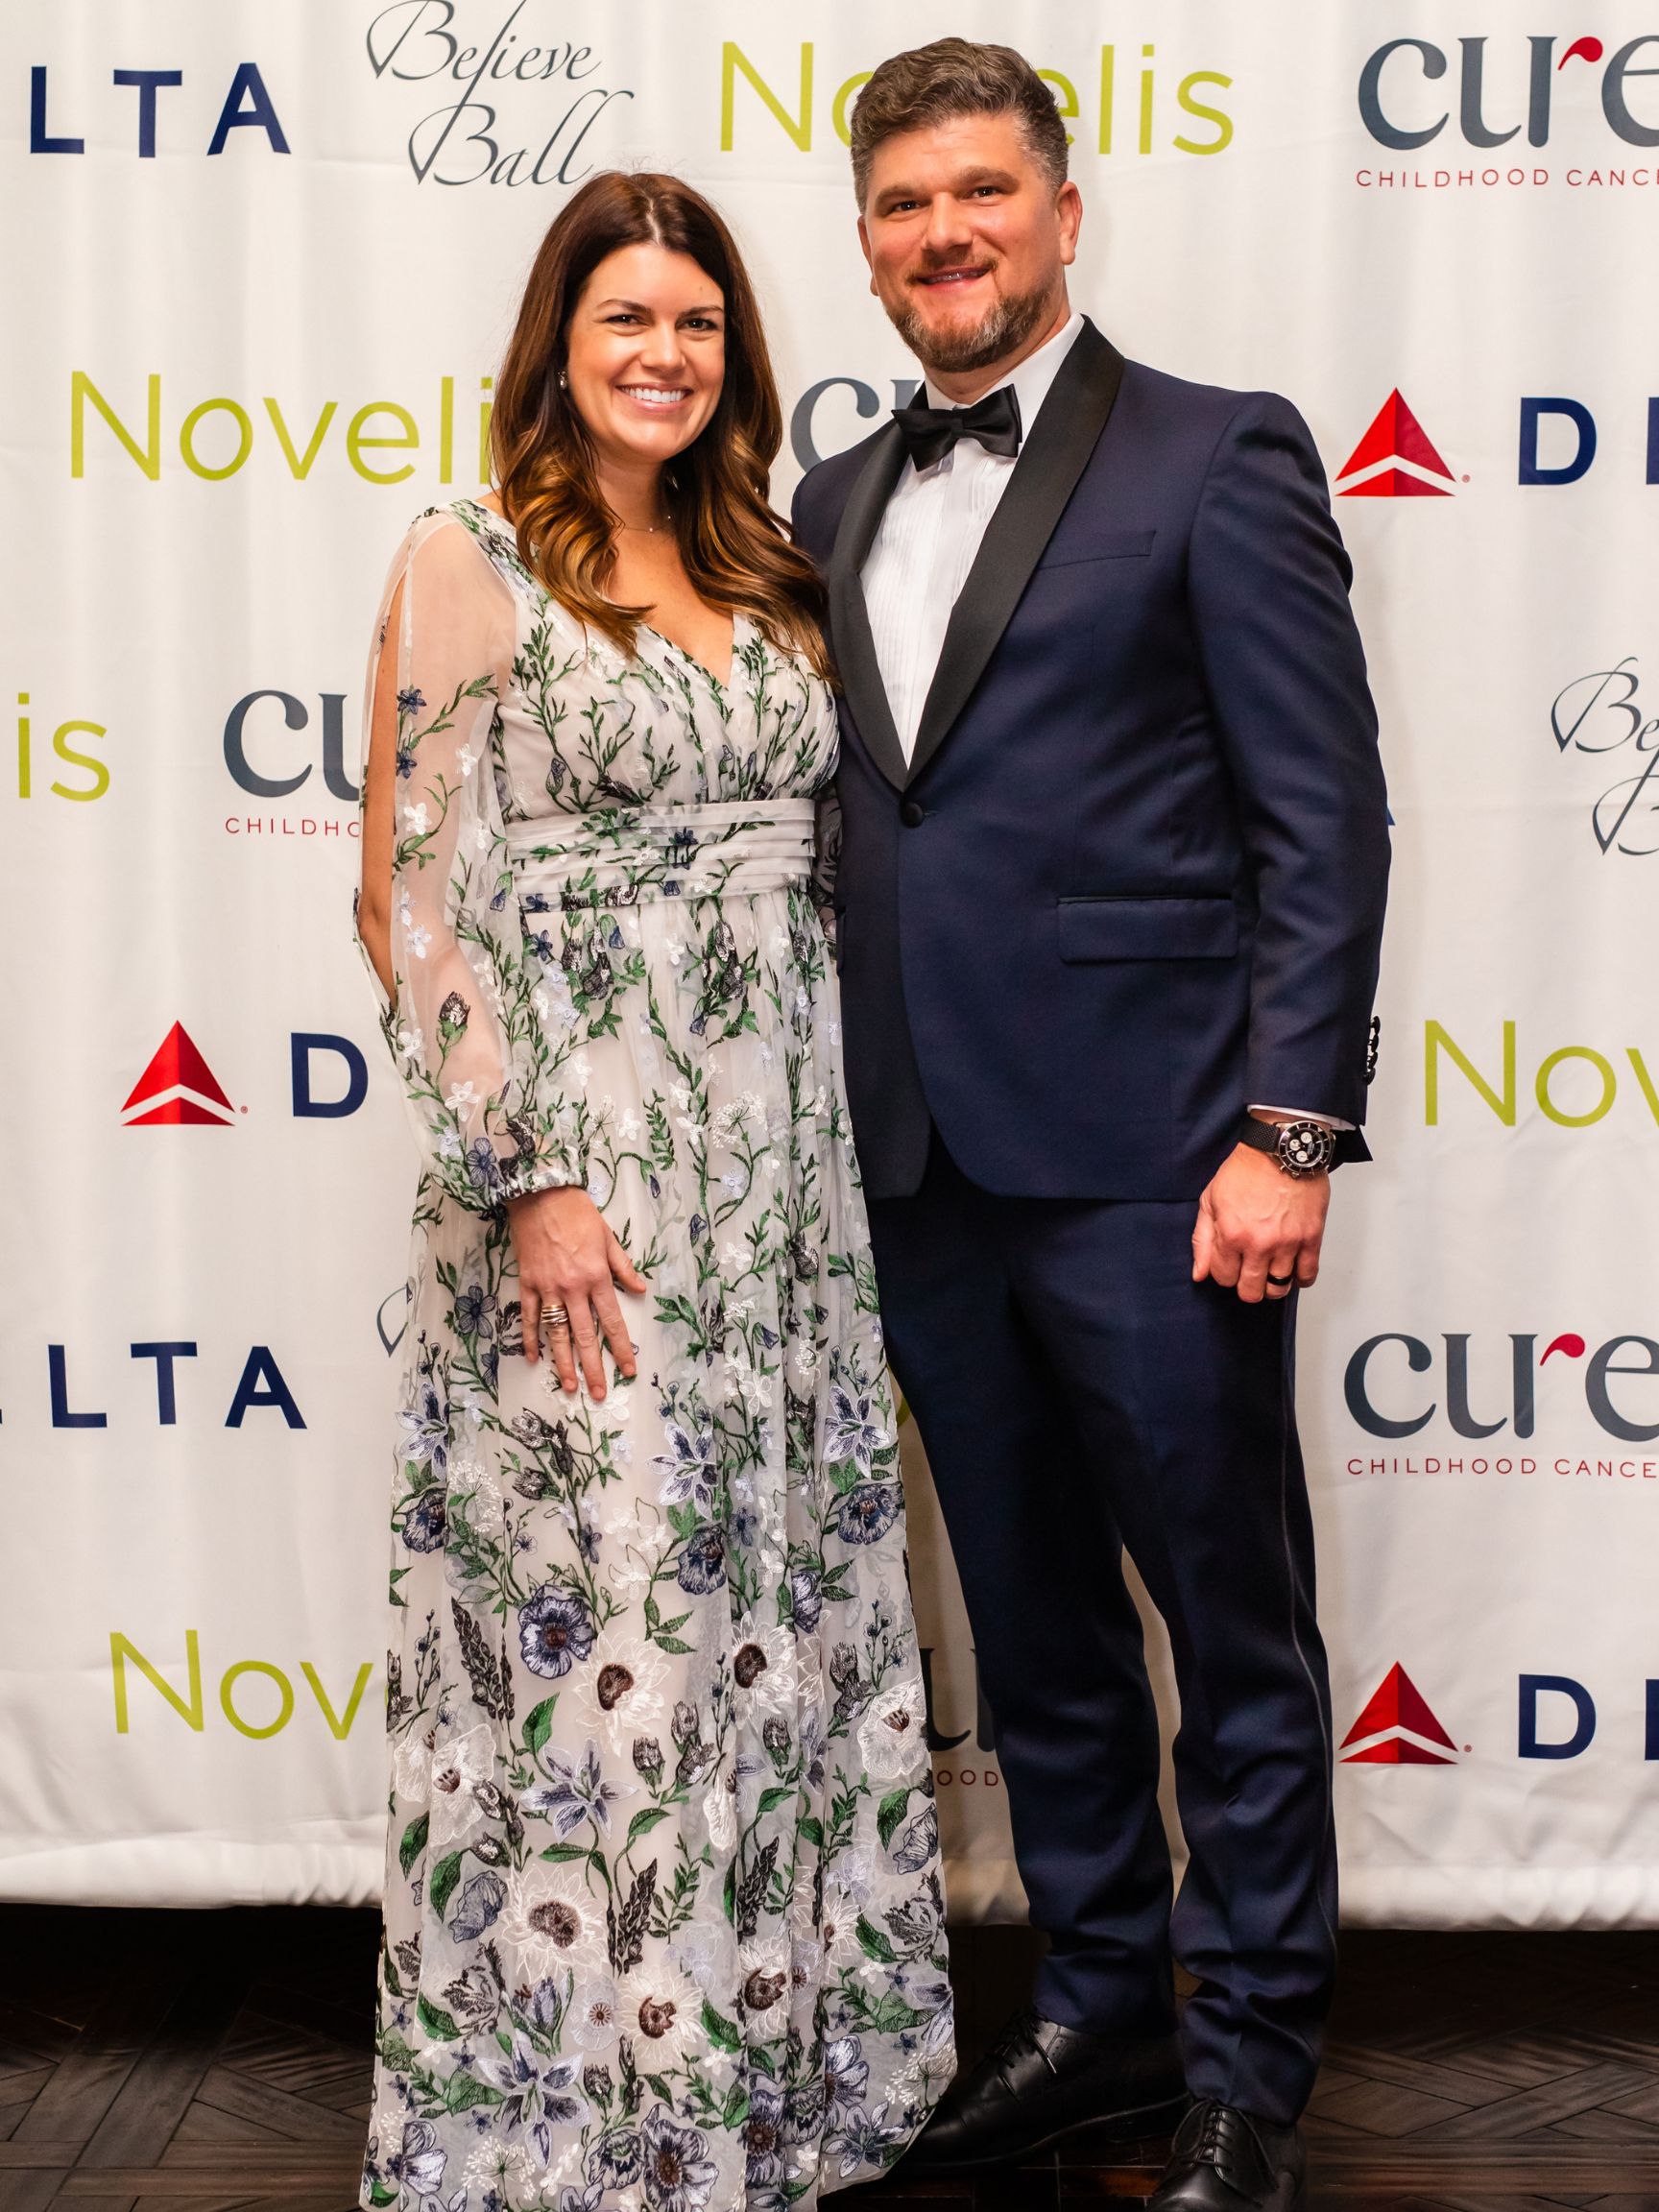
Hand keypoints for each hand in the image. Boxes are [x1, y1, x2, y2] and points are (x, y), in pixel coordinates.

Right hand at [507, 1185, 646, 1398]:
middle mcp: (573, 1288)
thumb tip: (640, 1289)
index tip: (629, 1370)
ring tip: (570, 1386)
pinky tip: (535, 1360)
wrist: (540, 1194)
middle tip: (599, 1393)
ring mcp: (548, 1288)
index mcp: (597, 1277)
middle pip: (585, 1336)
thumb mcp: (608, 1237)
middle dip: (594, 1367)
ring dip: (563, 1362)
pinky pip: (530, 1318)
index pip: (612, 1322)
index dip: (621, 1349)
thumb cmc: (578, 1213)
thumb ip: (623, 1267)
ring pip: (557, 1333)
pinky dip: (531, 1339)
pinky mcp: (528, 1284)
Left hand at [1191, 1140, 1329, 1303]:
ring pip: (1279, 1288)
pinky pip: (1307, 1275)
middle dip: (1247, 1286)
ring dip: (1272, 1284)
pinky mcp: (1311, 1238)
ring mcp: (1287, 1243)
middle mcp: (1259, 1244)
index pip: (1223, 1278)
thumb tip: (1199, 1274)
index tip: (1230, 1263)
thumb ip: (1202, 1240)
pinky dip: (1300, 1278)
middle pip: (1251, 1291)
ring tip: (1271, 1270)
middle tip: (1250, 1272)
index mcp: (1231, 1235)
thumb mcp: (1210, 1200)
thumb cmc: (1246, 1170)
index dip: (1224, 1273)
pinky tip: (1293, 1268)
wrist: (1280, 1149)